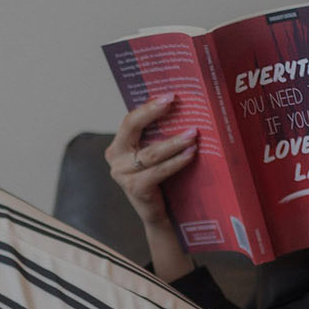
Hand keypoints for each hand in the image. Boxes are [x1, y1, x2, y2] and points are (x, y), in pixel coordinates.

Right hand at [106, 94, 199, 227]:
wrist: (160, 213)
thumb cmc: (161, 179)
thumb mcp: (155, 153)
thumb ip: (158, 135)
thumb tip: (181, 107)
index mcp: (118, 145)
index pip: (130, 120)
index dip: (148, 106)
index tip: (169, 95)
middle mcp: (115, 157)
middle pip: (132, 127)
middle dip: (153, 111)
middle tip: (174, 101)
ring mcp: (122, 174)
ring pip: (151, 152)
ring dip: (174, 141)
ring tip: (193, 133)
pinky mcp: (135, 188)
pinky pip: (159, 171)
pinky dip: (177, 161)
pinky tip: (191, 154)